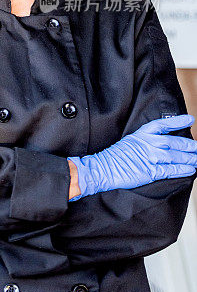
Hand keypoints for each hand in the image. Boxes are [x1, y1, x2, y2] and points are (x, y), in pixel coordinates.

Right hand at [69, 114, 196, 199]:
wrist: (103, 168)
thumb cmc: (114, 157)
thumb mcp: (130, 141)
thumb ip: (145, 140)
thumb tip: (161, 143)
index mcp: (142, 134)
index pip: (163, 125)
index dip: (177, 122)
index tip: (190, 119)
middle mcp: (148, 143)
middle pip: (174, 142)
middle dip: (189, 146)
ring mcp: (150, 157)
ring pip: (176, 156)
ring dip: (190, 158)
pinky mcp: (151, 171)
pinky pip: (171, 170)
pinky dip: (183, 170)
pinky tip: (191, 169)